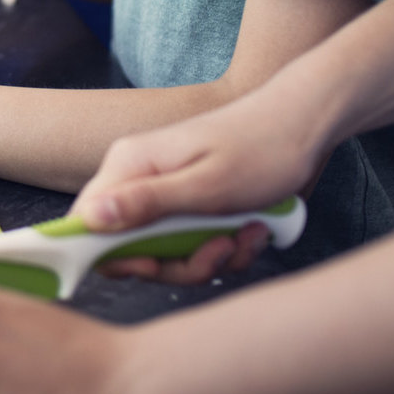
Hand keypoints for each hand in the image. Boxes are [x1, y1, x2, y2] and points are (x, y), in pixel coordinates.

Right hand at [70, 86, 325, 286]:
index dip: (111, 255)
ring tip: (246, 235)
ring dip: (210, 258)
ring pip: (166, 254)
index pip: (86, 221)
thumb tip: (88, 219)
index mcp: (131, 165)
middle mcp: (142, 180)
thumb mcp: (206, 186)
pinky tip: (255, 230)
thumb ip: (145, 205)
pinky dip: (226, 249)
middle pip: (129, 249)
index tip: (154, 266)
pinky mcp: (193, 208)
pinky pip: (194, 247)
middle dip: (178, 263)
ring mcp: (168, 195)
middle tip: (220, 249)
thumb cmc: (261, 149)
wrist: (307, 127)